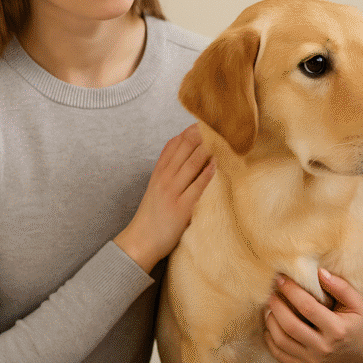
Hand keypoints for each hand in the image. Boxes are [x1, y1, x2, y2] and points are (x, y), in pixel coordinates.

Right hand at [114, 123, 214, 272]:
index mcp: (158, 173)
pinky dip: (207, 174)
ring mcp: (172, 192)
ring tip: (222, 138)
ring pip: (191, 164)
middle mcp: (164, 179)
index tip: (203, 121)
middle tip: (218, 124)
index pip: (173, 145)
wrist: (140, 241)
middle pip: (183, 149)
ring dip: (207, 150)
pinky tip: (217, 164)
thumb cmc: (152, 215)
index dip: (189, 131)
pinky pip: (197, 187)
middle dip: (201, 135)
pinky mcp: (181, 208)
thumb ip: (169, 172)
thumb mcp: (156, 188)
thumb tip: (188, 156)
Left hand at [263, 269, 362, 362]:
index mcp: (337, 330)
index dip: (292, 291)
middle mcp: (324, 348)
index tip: (282, 279)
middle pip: (290, 325)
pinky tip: (271, 326)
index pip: (307, 307)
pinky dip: (270, 340)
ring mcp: (313, 361)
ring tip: (270, 308)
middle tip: (272, 294)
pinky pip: (280, 355)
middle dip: (277, 306)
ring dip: (271, 322)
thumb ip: (340, 286)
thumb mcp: (357, 302)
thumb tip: (318, 272)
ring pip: (282, 341)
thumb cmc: (359, 323)